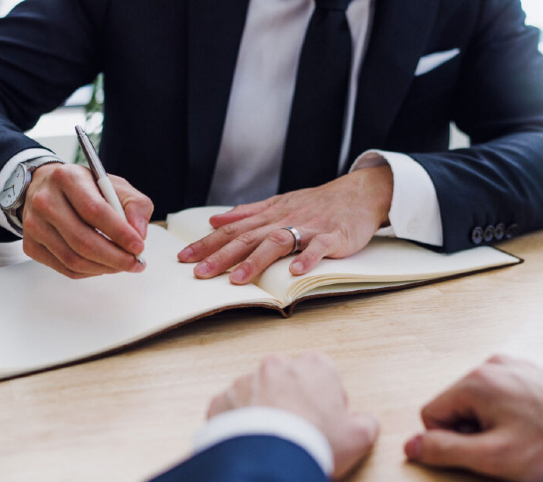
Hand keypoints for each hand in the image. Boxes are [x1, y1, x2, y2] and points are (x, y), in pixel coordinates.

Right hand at [21, 163, 153, 278]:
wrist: (47, 188)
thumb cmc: (85, 188)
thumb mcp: (114, 185)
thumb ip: (135, 205)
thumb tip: (139, 234)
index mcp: (67, 178)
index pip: (95, 211)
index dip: (120, 233)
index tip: (139, 247)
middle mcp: (45, 200)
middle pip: (83, 240)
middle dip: (115, 258)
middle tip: (136, 263)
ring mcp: (34, 224)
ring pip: (73, 259)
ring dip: (104, 267)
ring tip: (123, 265)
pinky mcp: (31, 245)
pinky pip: (65, 268)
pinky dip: (90, 271)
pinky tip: (103, 265)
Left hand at [177, 165, 392, 283]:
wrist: (358, 193)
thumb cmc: (317, 203)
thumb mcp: (278, 203)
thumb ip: (247, 213)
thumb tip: (215, 220)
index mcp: (270, 214)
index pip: (232, 229)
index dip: (207, 244)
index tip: (184, 258)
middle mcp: (284, 220)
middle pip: (248, 237)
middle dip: (221, 255)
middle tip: (199, 273)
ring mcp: (309, 228)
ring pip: (277, 241)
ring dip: (256, 261)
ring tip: (237, 279)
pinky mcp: (333, 237)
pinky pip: (319, 247)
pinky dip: (307, 258)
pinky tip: (295, 271)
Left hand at [207, 352, 378, 479]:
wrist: (270, 459)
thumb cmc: (314, 442)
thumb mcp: (358, 436)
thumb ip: (365, 422)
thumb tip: (365, 422)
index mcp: (315, 366)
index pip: (324, 376)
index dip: (326, 401)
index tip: (325, 422)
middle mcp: (278, 365)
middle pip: (288, 382)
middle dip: (291, 402)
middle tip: (298, 432)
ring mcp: (246, 380)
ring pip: (257, 394)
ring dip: (263, 412)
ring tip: (271, 441)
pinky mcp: (222, 400)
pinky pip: (231, 410)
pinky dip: (237, 424)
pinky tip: (249, 443)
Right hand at [405, 355, 542, 481]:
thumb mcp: (493, 458)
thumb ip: (445, 450)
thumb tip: (413, 446)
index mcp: (477, 380)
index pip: (430, 412)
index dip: (448, 440)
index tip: (477, 450)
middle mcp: (493, 365)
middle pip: (454, 405)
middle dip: (471, 431)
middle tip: (502, 447)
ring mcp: (514, 367)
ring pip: (477, 402)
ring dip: (490, 425)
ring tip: (521, 439)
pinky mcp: (531, 375)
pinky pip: (500, 397)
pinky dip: (508, 417)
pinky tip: (531, 430)